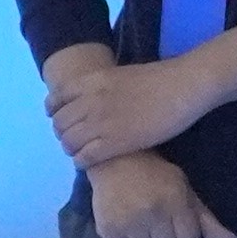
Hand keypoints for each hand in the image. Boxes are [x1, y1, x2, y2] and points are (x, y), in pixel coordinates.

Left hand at [45, 51, 222, 167]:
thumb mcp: (120, 75)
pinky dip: (82, 162)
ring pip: (69, 142)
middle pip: (60, 124)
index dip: (54, 112)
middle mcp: (90, 101)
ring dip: (71, 149)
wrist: (182, 87)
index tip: (61, 118)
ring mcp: (101, 122)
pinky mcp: (115, 142)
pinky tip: (88, 162)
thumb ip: (101, 87)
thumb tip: (92, 99)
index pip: (56, 99)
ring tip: (81, 152)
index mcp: (92, 81)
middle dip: (63, 134)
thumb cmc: (159, 79)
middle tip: (74, 139)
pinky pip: (85, 157)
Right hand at [87, 151, 230, 237]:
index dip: (185, 233)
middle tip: (159, 226)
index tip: (176, 221)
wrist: (115, 161)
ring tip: (145, 232)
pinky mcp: (107, 230)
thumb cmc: (155, 174)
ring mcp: (127, 223)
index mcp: (174, 200)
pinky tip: (130, 236)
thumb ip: (206, 218)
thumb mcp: (184, 189)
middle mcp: (151, 213)